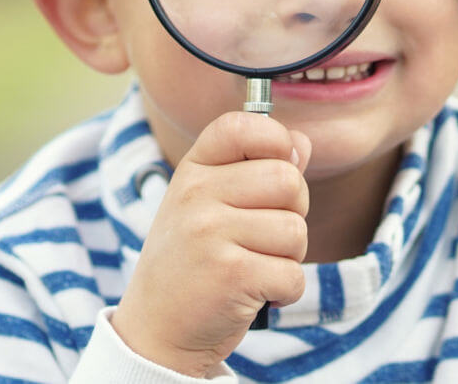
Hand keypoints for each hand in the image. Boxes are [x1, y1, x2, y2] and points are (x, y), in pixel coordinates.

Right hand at [112, 111, 312, 376]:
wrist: (156, 331)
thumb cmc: (193, 263)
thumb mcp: (210, 207)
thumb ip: (257, 170)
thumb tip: (302, 142)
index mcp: (193, 171)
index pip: (243, 126)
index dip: (276, 140)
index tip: (279, 167)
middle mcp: (196, 195)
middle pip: (288, 180)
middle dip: (293, 213)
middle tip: (265, 239)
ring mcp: (210, 234)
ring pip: (296, 230)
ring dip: (288, 258)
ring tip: (254, 268)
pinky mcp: (230, 274)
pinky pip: (293, 274)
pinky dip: (285, 291)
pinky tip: (256, 294)